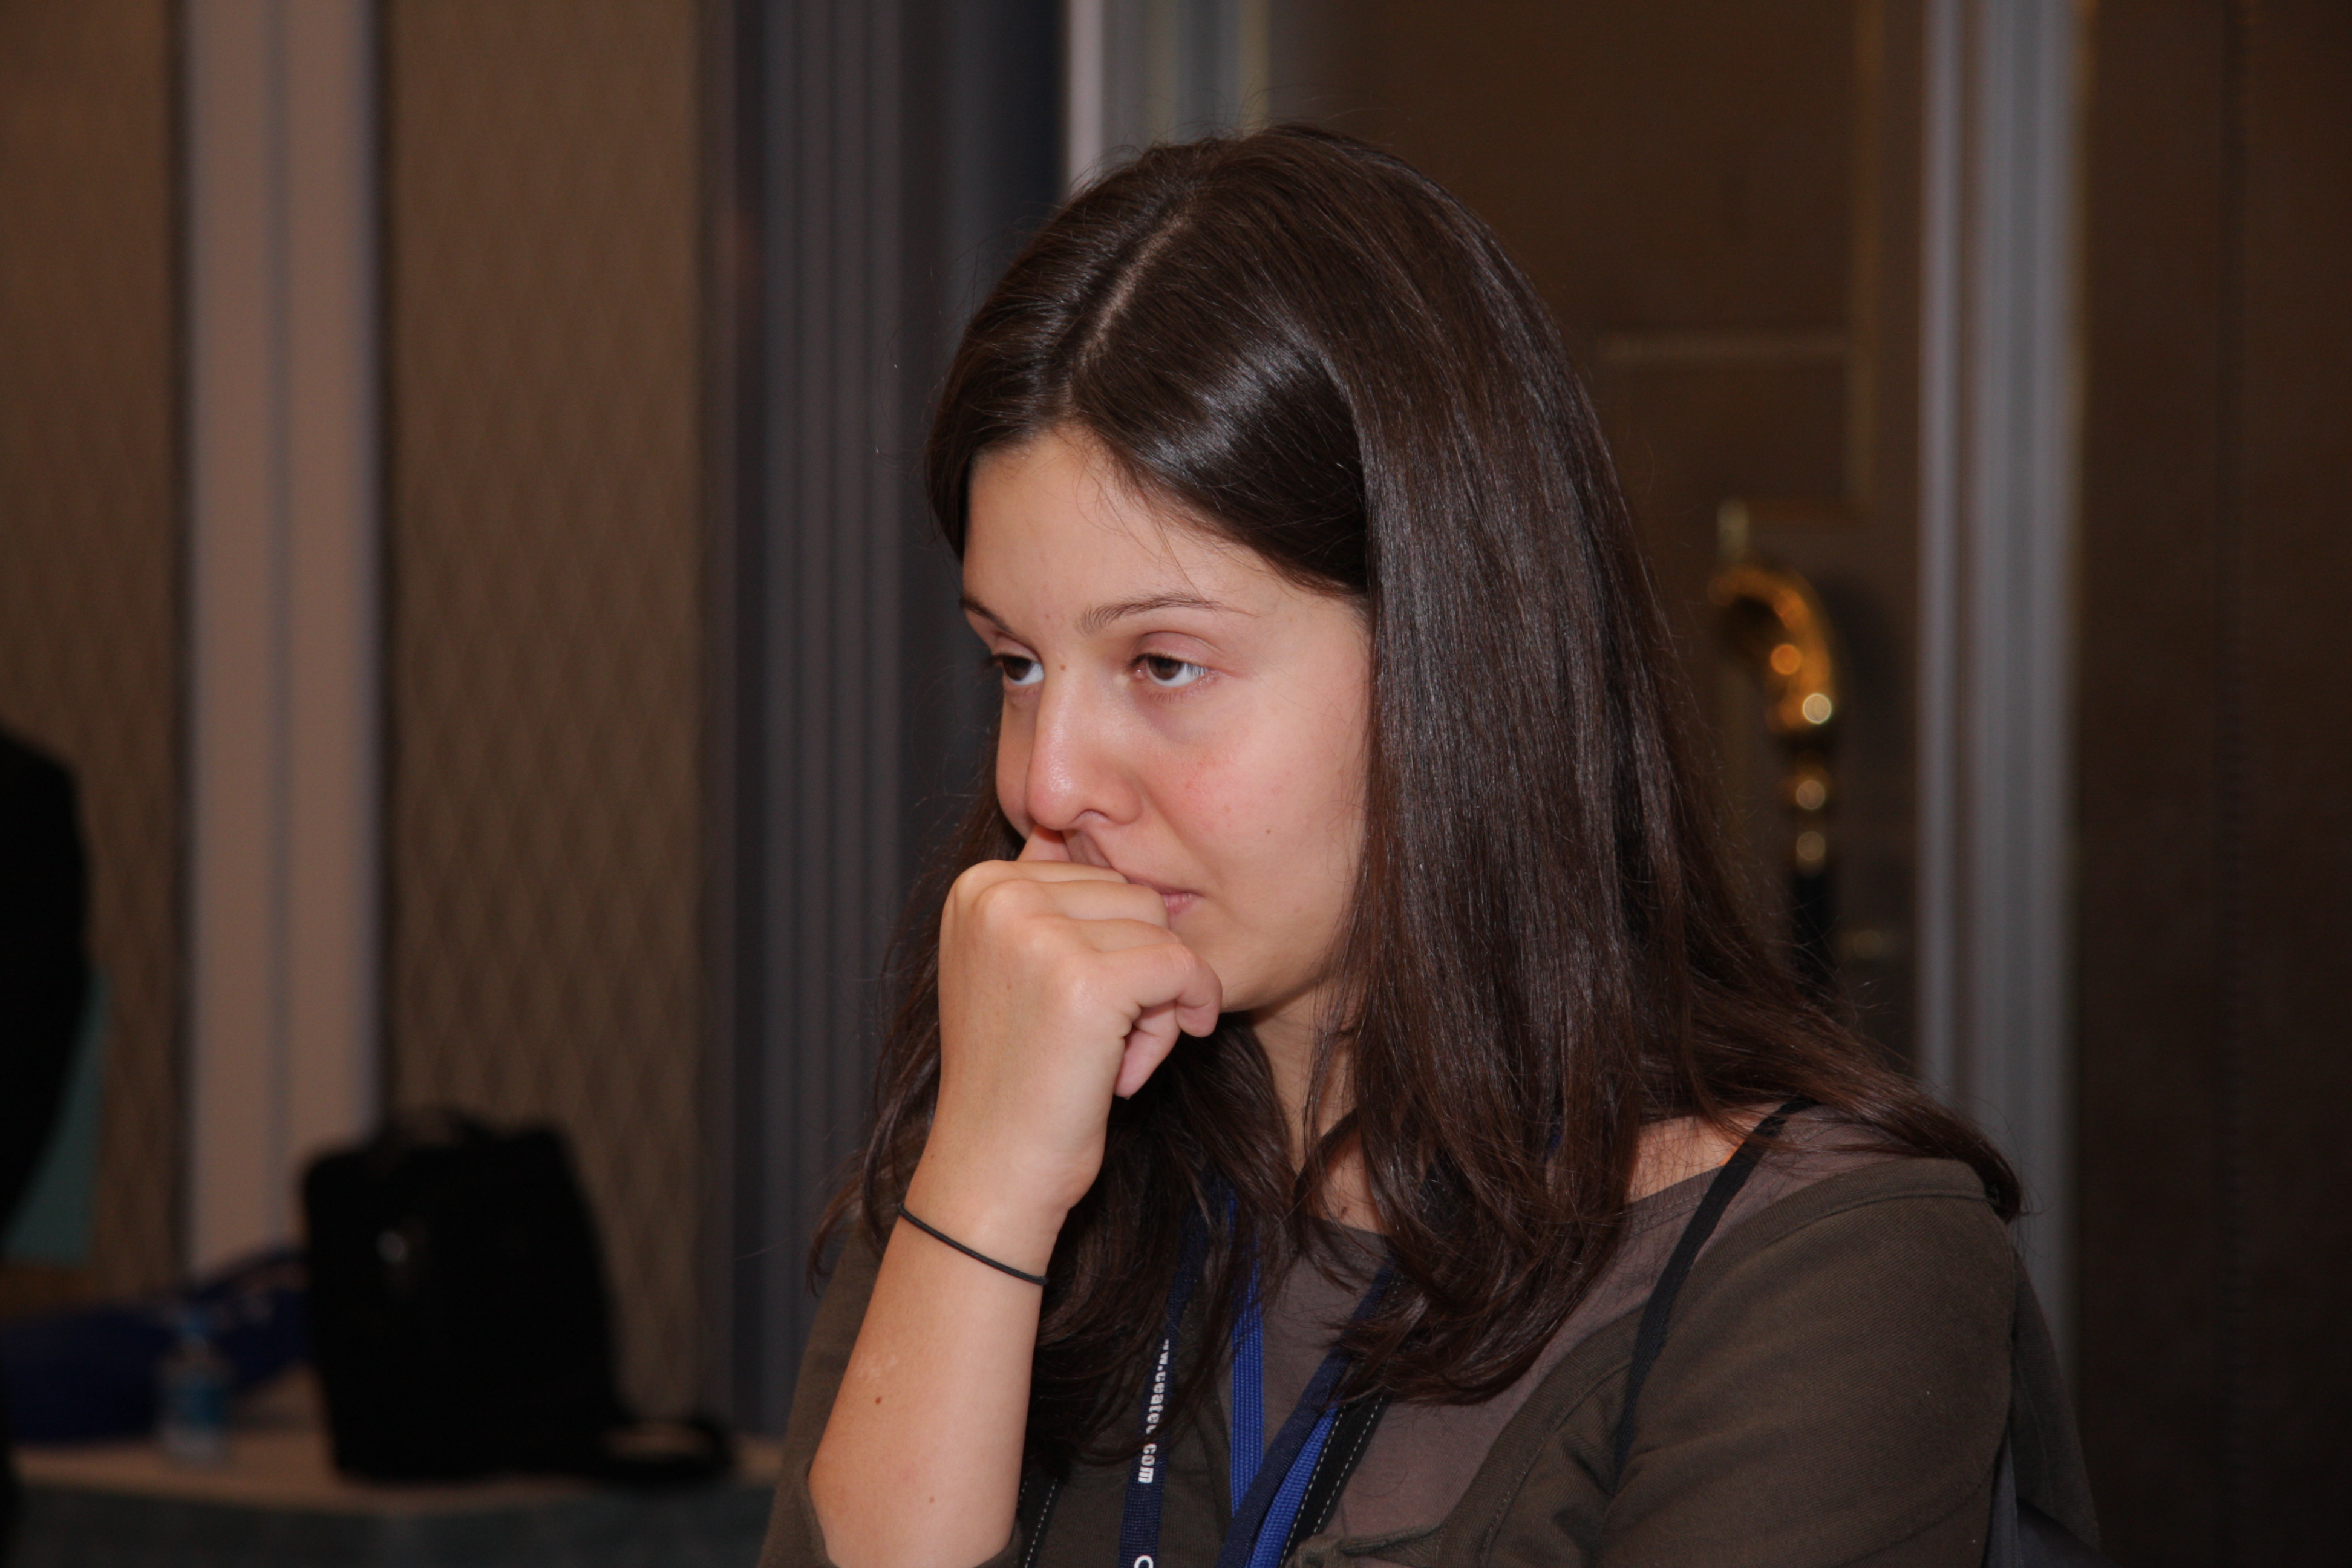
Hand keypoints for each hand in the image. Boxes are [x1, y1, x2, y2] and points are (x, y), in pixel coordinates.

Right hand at [913, 835, 1222, 1265]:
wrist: (992, 1170)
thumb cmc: (1018, 1079)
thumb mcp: (1013, 968)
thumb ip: (1052, 903)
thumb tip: (1091, 826)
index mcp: (979, 885)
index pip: (1097, 872)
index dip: (1109, 945)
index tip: (1078, 1009)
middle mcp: (999, 896)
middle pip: (1135, 894)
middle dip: (1139, 967)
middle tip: (1097, 1040)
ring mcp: (1037, 934)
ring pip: (1163, 929)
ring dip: (1159, 997)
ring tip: (1107, 1053)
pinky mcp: (1085, 980)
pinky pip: (1183, 966)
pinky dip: (1185, 1013)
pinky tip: (1135, 1067)